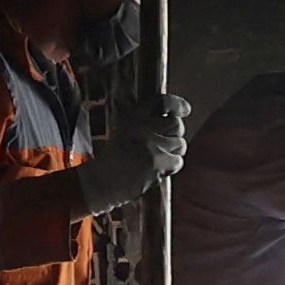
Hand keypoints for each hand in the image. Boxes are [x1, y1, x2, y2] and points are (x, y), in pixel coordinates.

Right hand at [77, 90, 193, 210]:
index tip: (185, 110)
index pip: (162, 102)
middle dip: (175, 137)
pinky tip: (157, 171)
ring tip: (158, 160)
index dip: (178, 104)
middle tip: (165, 147)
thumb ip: (144, 123)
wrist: (99, 182)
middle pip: (176, 125)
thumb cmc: (111, 161)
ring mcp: (150, 144)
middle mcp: (142, 126)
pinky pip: (177, 161)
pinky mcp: (155, 161)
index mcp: (133, 117)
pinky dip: (171, 168)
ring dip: (173, 154)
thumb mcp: (122, 131)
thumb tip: (173, 118)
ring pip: (179, 144)